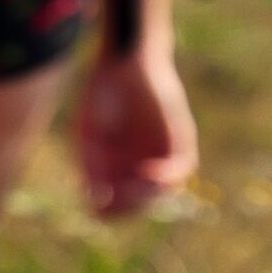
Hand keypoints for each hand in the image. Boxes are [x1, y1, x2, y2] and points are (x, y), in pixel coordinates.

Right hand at [77, 44, 195, 219]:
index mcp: (117, 167)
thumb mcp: (89, 134)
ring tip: (132, 188)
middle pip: (142, 204)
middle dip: (129, 206)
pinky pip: (182, 167)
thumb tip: (94, 202)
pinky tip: (148, 174)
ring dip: (149, 196)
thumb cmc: (102, 94)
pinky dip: (167, 176)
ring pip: (164, 191)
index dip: (110, 212)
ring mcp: (164, 153)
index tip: (99, 207)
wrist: (126, 61)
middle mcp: (142, 164)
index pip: (120, 206)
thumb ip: (92, 168)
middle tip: (116, 198)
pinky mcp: (181, 138)